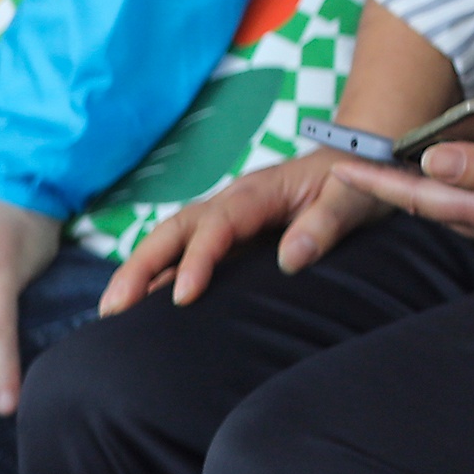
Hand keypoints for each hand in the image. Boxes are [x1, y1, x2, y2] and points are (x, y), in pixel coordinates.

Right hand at [102, 150, 389, 315]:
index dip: (198, 259)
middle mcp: (234, 201)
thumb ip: (326, 224)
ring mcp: (228, 217)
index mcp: (260, 192)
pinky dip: (159, 272)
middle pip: (176, 228)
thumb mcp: (354, 199)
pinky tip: (141, 303)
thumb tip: (291, 258)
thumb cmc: (359, 181)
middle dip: (141, 265)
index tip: (182, 295)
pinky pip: (187, 250)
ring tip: (112, 312)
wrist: (362, 161)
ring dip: (140, 270)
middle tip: (113, 308)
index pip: (218, 225)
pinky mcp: (231, 233)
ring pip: (173, 239)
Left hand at [350, 137, 473, 267]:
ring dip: (427, 198)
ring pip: (461, 215)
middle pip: (433, 209)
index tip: (337, 167)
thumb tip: (431, 158)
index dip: (378, 180)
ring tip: (399, 181)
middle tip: (354, 173)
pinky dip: (468, 202)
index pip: (423, 195)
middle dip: (392, 191)